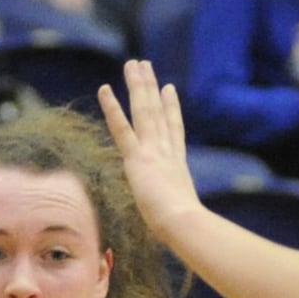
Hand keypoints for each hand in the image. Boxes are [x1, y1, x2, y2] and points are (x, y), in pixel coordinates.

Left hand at [100, 58, 204, 244]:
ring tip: (133, 64)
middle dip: (151, 88)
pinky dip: (113, 107)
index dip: (171, 108)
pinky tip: (105, 88)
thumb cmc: (187, 229)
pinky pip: (121, 127)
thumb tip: (192, 233)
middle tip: (145, 66)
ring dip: (137, 86)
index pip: (174, 131)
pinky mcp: (137, 157)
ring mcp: (153, 151)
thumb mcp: (185, 218)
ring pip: (144, 111)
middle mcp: (166, 152)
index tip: (169, 89)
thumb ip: (185, 215)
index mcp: (177, 166)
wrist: (184, 223)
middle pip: (158, 113)